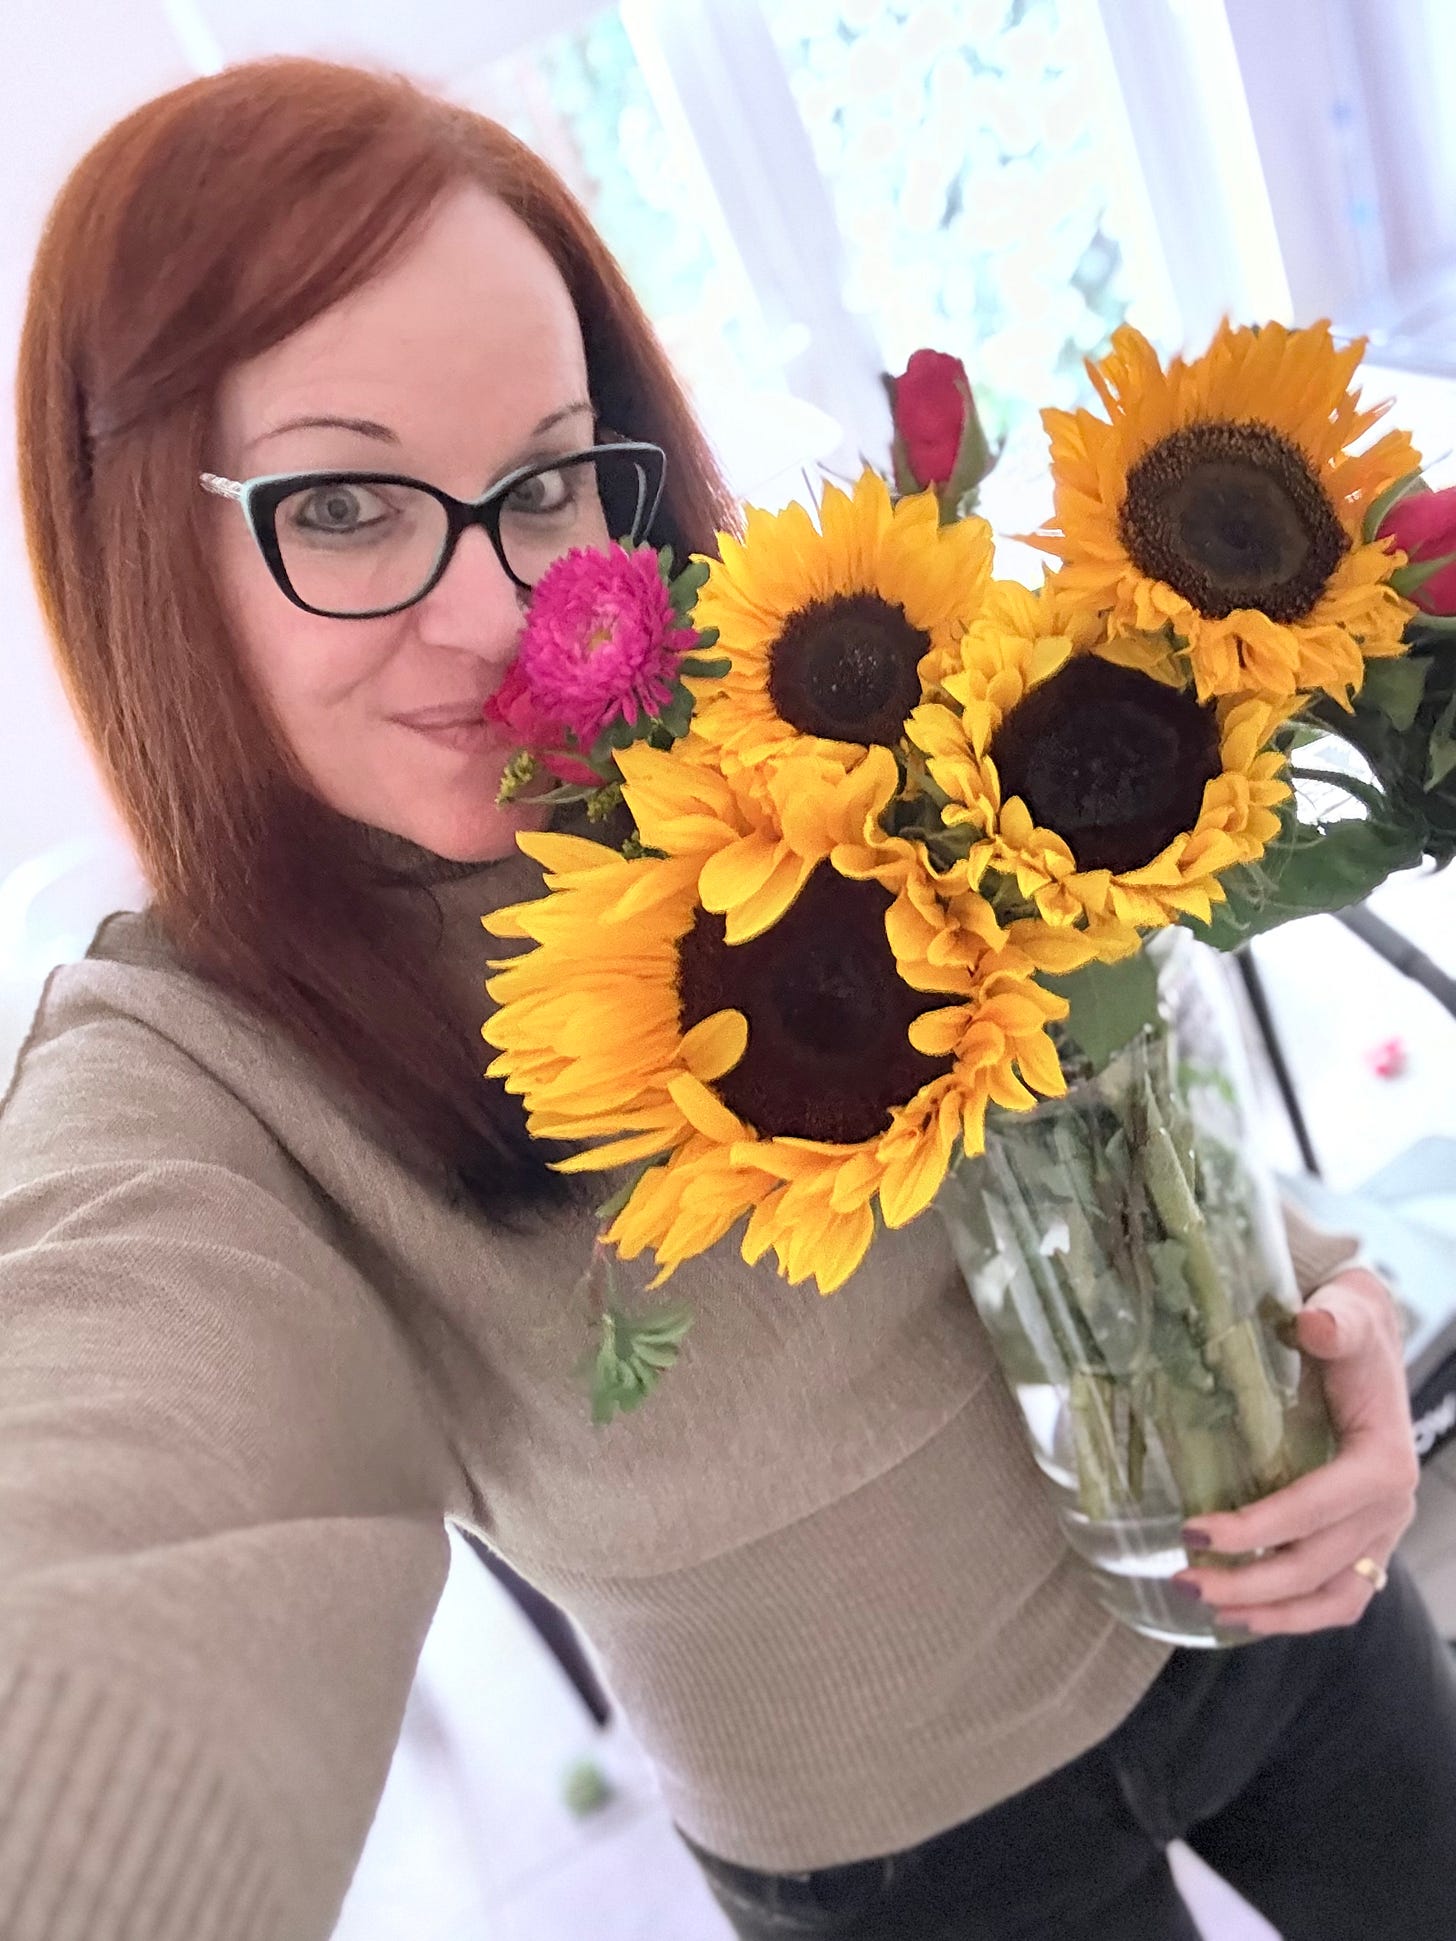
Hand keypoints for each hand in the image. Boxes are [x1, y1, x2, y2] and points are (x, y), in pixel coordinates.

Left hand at [1173, 1268, 1418, 1635]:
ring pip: (1331, 1596)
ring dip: (1270, 1611)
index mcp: (1383, 1462)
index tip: (1192, 1530)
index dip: (1256, 1527)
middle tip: (1183, 1579)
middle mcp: (1392, 1508)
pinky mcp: (1369, 1543)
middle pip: (1317, 1564)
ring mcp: (1383, 1532)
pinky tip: (1247, 1615)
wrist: (1367, 1337)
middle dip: (1248, 1581)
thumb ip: (1337, 1321)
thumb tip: (1314, 1324)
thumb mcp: (1347, 1312)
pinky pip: (1342, 1597)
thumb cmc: (1349, 1326)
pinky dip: (1298, 1615)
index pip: (1315, 1508)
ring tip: (1208, 1607)